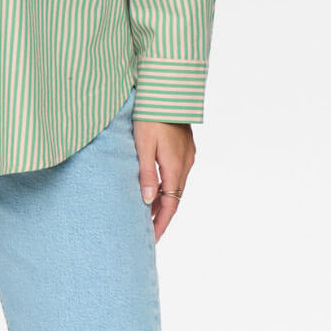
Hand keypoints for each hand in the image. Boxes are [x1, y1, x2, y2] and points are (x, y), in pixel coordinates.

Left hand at [132, 120, 195, 242]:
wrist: (167, 92)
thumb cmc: (150, 115)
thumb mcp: (143, 145)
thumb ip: (146, 173)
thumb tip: (147, 202)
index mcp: (175, 167)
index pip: (170, 205)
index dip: (161, 223)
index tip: (152, 239)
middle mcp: (185, 164)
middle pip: (174, 197)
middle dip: (161, 215)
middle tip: (147, 230)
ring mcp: (187, 155)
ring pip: (176, 185)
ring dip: (163, 199)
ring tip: (148, 212)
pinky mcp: (185, 147)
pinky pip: (176, 173)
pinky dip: (166, 185)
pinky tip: (155, 186)